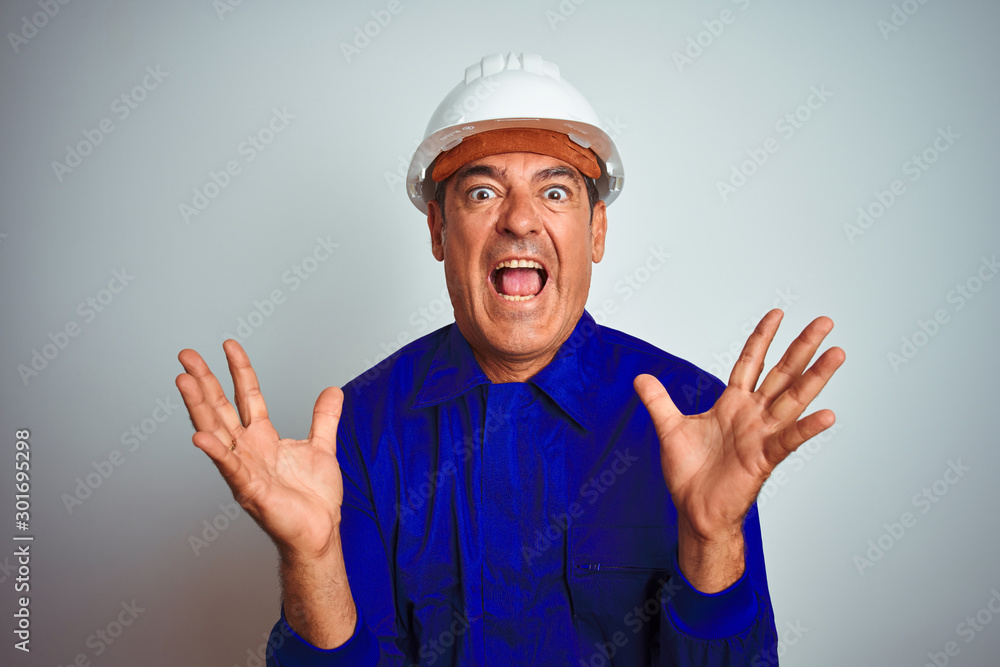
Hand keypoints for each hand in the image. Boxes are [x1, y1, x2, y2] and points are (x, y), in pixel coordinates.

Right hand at [176, 340, 345, 561]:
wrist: (320, 532)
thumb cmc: (314, 498)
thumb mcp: (322, 447)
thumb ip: (324, 419)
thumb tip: (333, 391)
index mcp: (263, 438)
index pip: (246, 396)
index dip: (238, 370)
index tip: (228, 345)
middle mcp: (248, 450)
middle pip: (220, 408)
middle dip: (203, 381)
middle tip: (186, 355)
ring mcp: (245, 469)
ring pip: (217, 432)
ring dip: (199, 407)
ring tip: (183, 382)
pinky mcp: (250, 490)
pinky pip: (230, 468)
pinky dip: (215, 453)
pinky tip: (200, 437)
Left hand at [634, 310, 844, 586]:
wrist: (695, 511)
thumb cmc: (689, 474)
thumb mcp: (669, 429)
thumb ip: (658, 401)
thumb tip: (640, 378)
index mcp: (732, 405)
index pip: (751, 363)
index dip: (762, 338)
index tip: (778, 313)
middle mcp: (752, 415)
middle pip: (781, 373)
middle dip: (802, 347)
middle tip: (825, 321)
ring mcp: (761, 435)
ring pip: (793, 399)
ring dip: (816, 377)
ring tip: (837, 354)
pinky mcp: (764, 459)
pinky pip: (788, 440)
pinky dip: (807, 429)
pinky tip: (828, 415)